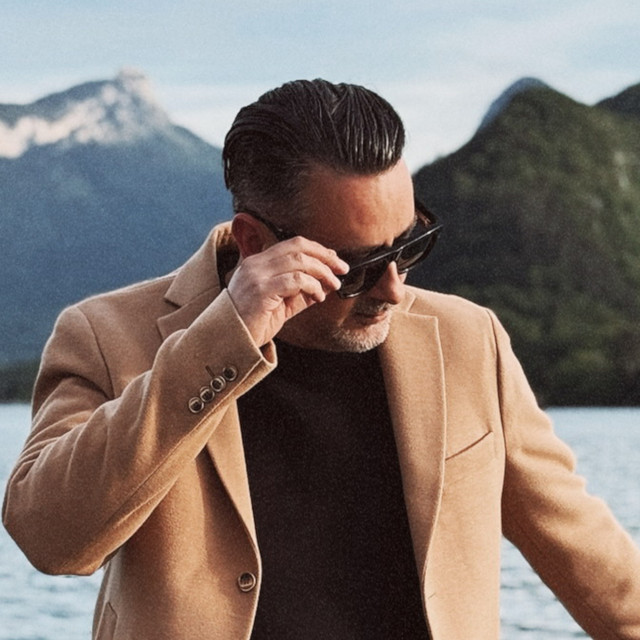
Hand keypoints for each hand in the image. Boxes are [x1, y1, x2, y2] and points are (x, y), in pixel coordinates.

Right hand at [227, 236, 349, 346]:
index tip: (335, 260)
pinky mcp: (261, 290)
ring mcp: (256, 275)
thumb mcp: (281, 304)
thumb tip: (326, 283)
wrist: (229, 342)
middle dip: (325, 257)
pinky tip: (318, 297)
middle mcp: (256, 264)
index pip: (292, 244)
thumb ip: (300, 292)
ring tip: (333, 285)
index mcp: (258, 262)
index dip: (317, 249)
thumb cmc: (252, 324)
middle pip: (298, 247)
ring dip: (322, 272)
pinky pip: (295, 280)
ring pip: (299, 261)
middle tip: (342, 269)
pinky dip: (312, 286)